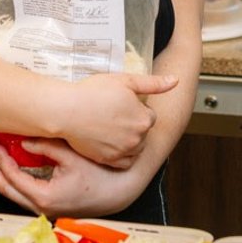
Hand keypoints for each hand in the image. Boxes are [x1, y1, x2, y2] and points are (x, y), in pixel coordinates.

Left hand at [0, 139, 148, 218]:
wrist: (121, 191)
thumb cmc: (101, 174)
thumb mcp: (72, 155)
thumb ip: (46, 147)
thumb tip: (24, 140)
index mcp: (45, 197)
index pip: (14, 177)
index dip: (1, 160)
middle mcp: (43, 208)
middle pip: (7, 191)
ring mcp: (47, 211)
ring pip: (14, 197)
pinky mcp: (51, 208)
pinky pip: (24, 197)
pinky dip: (12, 186)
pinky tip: (6, 178)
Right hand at [59, 72, 176, 168]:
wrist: (66, 110)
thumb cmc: (93, 92)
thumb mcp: (125, 81)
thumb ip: (153, 83)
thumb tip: (175, 81)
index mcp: (144, 119)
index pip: (149, 117)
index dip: (135, 109)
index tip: (120, 105)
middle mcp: (138, 138)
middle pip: (142, 133)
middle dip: (132, 125)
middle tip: (112, 114)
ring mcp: (123, 151)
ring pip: (134, 148)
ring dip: (128, 140)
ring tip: (109, 127)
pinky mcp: (109, 160)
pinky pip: (123, 161)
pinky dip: (119, 154)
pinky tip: (107, 141)